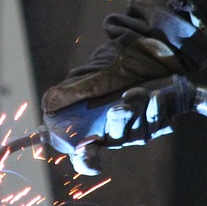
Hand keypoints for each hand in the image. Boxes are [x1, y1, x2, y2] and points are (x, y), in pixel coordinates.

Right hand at [43, 76, 196, 175]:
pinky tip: (155, 97)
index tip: (84, 152)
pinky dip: (156, 111)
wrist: (150, 46)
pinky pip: (158, 123)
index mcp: (92, 125)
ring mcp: (138, 127)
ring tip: (137, 91)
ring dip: (136, 112)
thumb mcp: (93, 73)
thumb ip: (74, 90)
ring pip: (138, 133)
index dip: (84, 159)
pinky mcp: (158, 121)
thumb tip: (48, 105)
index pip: (86, 155)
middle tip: (118, 108)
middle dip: (117, 123)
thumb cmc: (116, 63)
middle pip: (115, 139)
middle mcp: (115, 131)